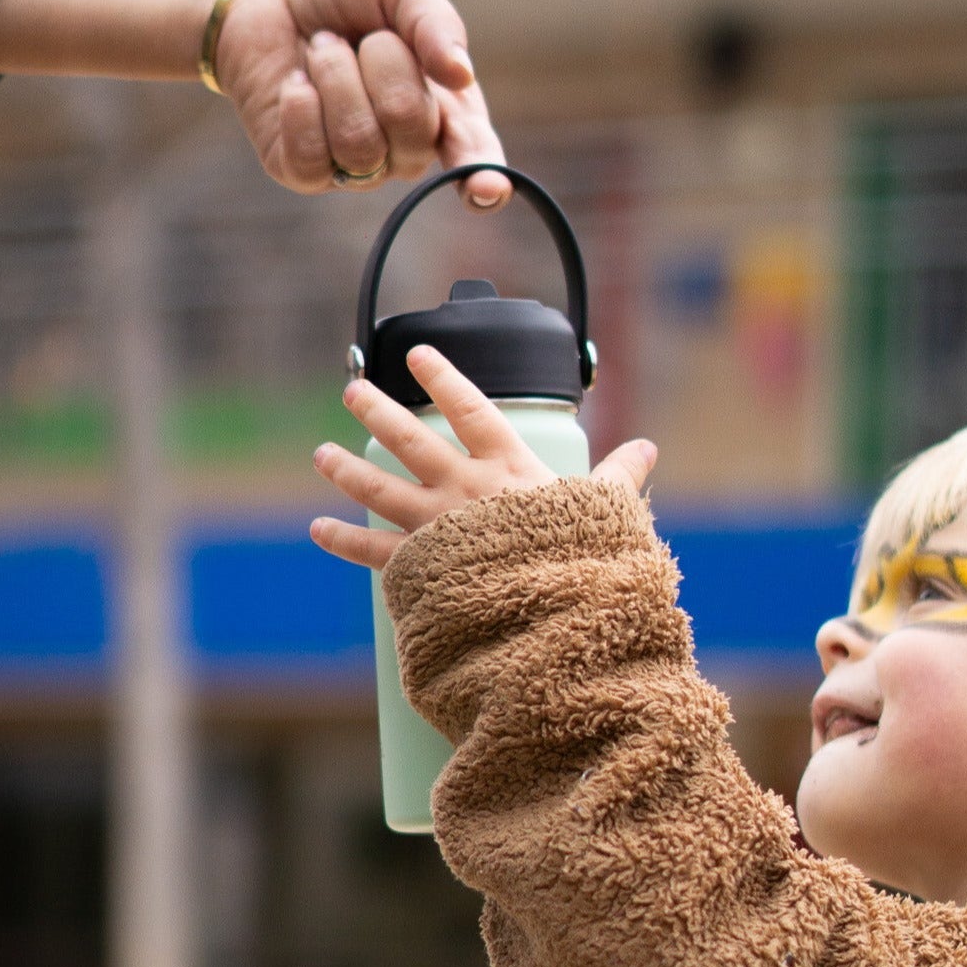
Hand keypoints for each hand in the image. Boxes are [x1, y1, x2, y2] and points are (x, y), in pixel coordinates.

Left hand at [216, 0, 510, 208]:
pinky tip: (297, 82)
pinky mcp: (304, 173)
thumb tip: (461, 75)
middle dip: (385, 67)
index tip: (487, 190)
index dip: (484, 178)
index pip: (474, 156)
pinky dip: (300, 106)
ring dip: (337, 77)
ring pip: (360, 145)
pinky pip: (311, 157)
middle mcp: (407, 150)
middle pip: (413, 134)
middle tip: (364, 38)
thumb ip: (435, 22)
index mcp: (448, 109)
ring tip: (323, 49)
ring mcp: (357, 167)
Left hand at [310, 344, 657, 570]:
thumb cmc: (582, 559)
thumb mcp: (606, 510)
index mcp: (508, 468)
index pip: (470, 408)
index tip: (417, 354)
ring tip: (322, 453)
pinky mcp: (419, 567)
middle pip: (410, 440)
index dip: (442, 376)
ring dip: (347, 469)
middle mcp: (463, 489)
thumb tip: (647, 448)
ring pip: (379, 488)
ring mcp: (435, 526)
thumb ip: (619, 476)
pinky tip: (318, 528)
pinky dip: (343, 540)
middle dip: (378, 411)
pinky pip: (372, 550)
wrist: (550, 612)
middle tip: (352, 390)